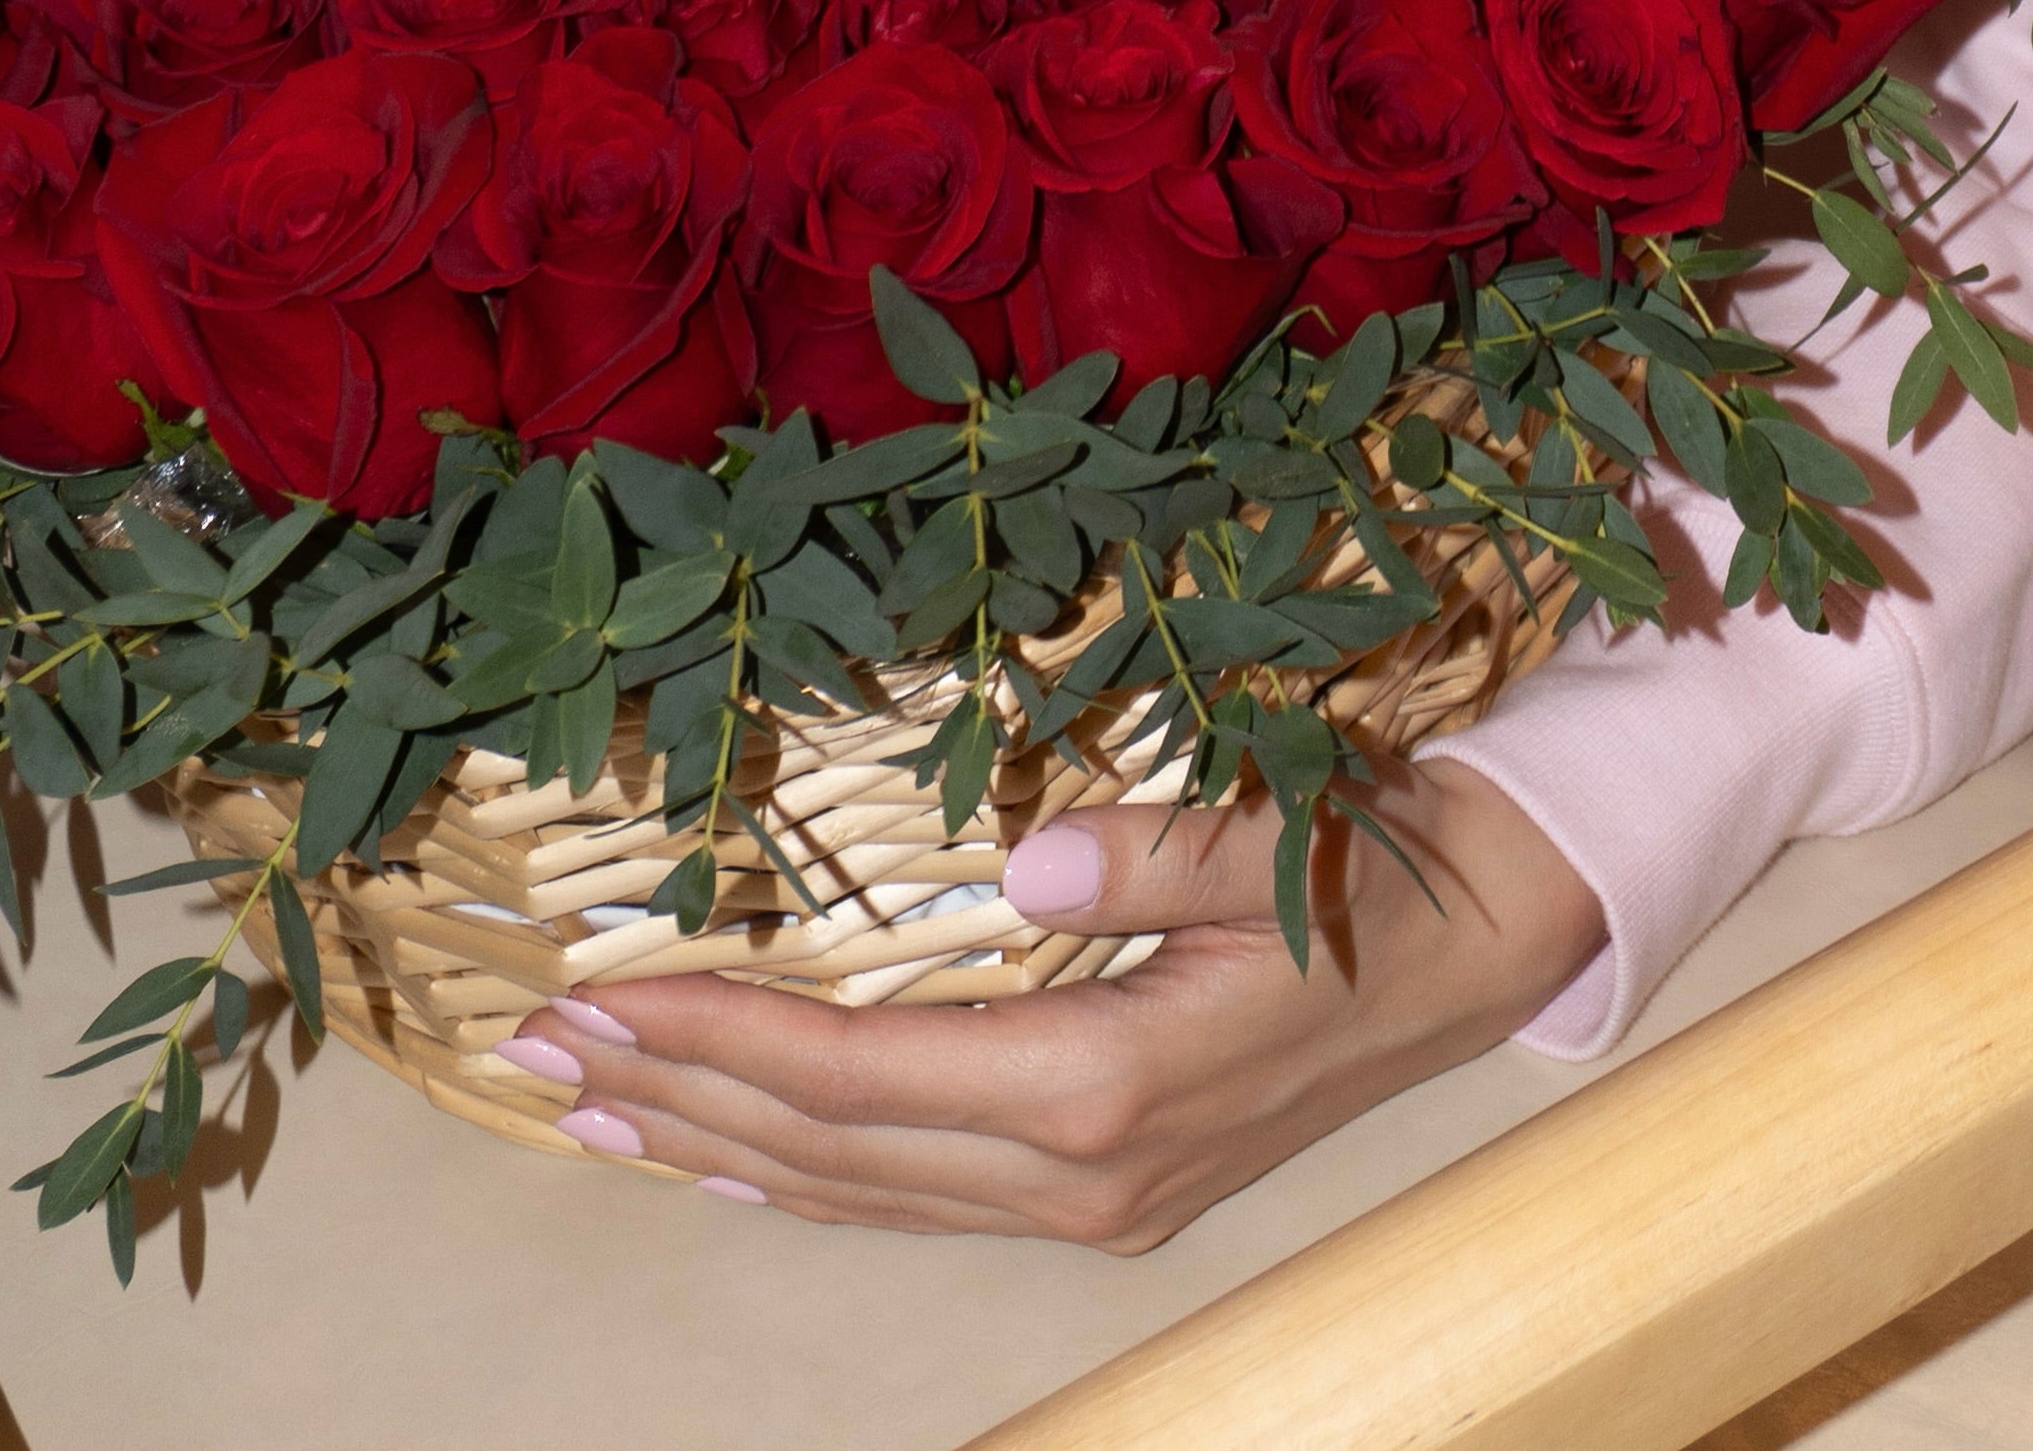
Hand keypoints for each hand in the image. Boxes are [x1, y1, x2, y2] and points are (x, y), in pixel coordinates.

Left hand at [482, 758, 1606, 1248]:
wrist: (1490, 941)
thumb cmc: (1379, 864)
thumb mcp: (1284, 834)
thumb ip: (1156, 851)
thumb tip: (1024, 856)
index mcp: (1110, 1085)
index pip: (859, 1074)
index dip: (724, 1039)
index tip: (608, 995)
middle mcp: (1083, 1171)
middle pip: (831, 1147)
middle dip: (677, 1094)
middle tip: (542, 1049)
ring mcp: (1095, 1198)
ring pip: (858, 1190)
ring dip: (719, 1145)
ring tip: (594, 1110)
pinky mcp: (1109, 1189)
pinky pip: (913, 1196)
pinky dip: (807, 1172)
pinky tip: (735, 1153)